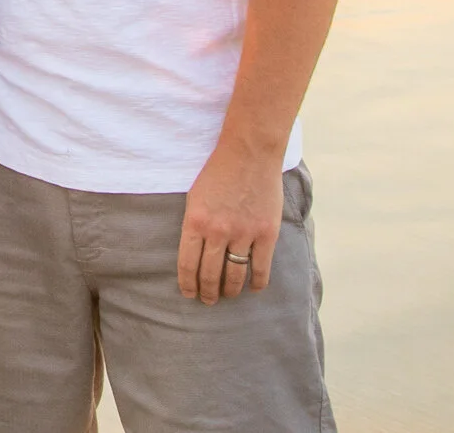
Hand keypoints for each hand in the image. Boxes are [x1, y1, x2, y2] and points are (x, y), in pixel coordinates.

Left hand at [177, 139, 285, 303]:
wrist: (249, 152)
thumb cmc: (218, 172)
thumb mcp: (195, 197)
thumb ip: (195, 225)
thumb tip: (194, 253)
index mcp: (195, 222)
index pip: (187, 265)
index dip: (188, 284)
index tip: (189, 294)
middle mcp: (217, 231)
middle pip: (209, 274)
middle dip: (207, 292)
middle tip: (208, 300)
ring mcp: (243, 234)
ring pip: (234, 275)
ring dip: (230, 291)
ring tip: (227, 295)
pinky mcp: (266, 233)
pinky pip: (261, 268)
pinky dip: (257, 282)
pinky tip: (254, 287)